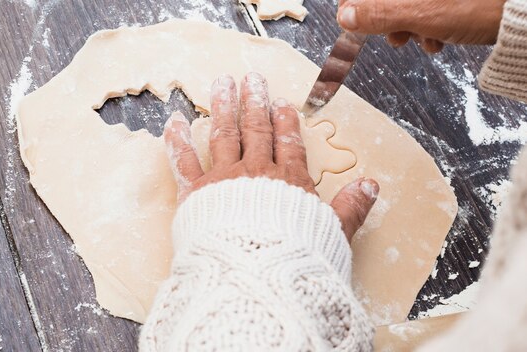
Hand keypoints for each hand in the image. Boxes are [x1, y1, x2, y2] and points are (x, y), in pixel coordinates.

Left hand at [164, 72, 379, 241]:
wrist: (256, 274)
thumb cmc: (296, 257)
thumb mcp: (334, 233)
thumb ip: (350, 208)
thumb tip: (371, 185)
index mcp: (288, 181)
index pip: (287, 143)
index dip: (285, 121)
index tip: (282, 102)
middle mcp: (256, 173)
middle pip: (256, 131)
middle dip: (255, 103)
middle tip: (252, 79)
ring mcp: (224, 180)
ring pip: (224, 135)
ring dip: (224, 108)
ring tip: (223, 83)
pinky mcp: (196, 194)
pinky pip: (185, 162)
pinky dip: (178, 141)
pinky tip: (174, 121)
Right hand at [337, 0, 505, 52]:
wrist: (521, 14)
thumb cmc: (476, 5)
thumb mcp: (419, 13)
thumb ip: (378, 14)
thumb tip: (345, 17)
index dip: (354, 3)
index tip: (351, 22)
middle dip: (387, 19)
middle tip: (395, 38)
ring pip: (407, 4)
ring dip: (409, 26)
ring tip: (422, 40)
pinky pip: (428, 6)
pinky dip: (429, 23)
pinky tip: (439, 38)